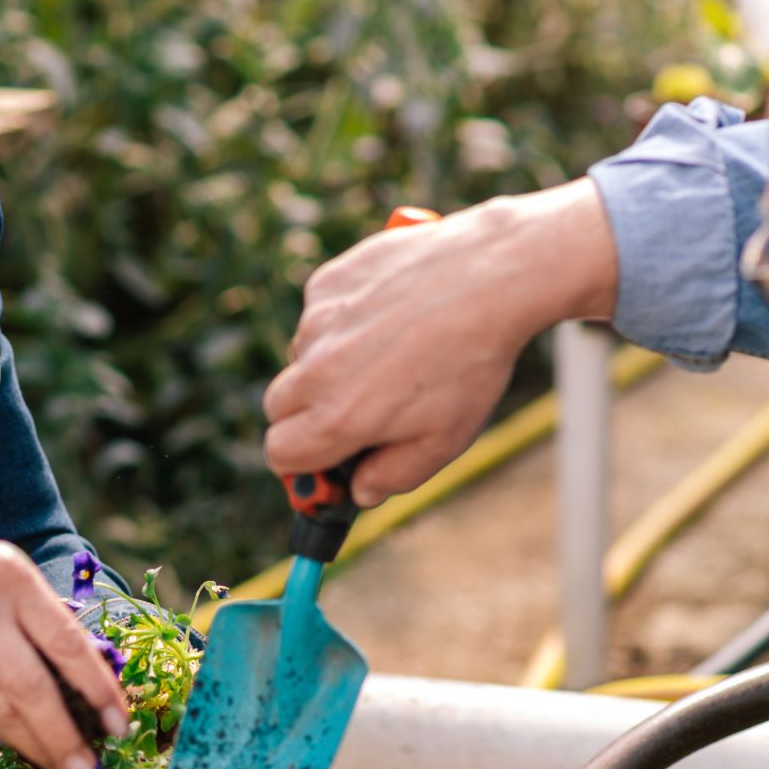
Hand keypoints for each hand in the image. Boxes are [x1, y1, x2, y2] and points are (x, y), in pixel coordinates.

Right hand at [0, 521, 129, 768]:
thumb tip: (81, 673)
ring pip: (1, 712)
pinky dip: (4, 733)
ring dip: (37, 746)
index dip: (98, 689)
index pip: (66, 644)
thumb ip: (35, 612)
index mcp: (10, 580)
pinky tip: (26, 746)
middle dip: (65, 737)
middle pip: (32, 690)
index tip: (120, 723)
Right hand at [263, 181, 616, 504]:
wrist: (490, 277)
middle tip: (354, 411)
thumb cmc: (471, 363)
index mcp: (338, 417)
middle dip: (306, 416)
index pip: (279, 453)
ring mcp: (318, 320)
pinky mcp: (328, 281)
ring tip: (390, 353)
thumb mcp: (443, 440)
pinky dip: (344, 320)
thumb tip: (360, 491)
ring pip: (302, 356)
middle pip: (278, 407)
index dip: (299, 463)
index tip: (322, 461)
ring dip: (328, 364)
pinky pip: (320, 313)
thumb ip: (394, 476)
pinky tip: (391, 315)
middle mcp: (317, 369)